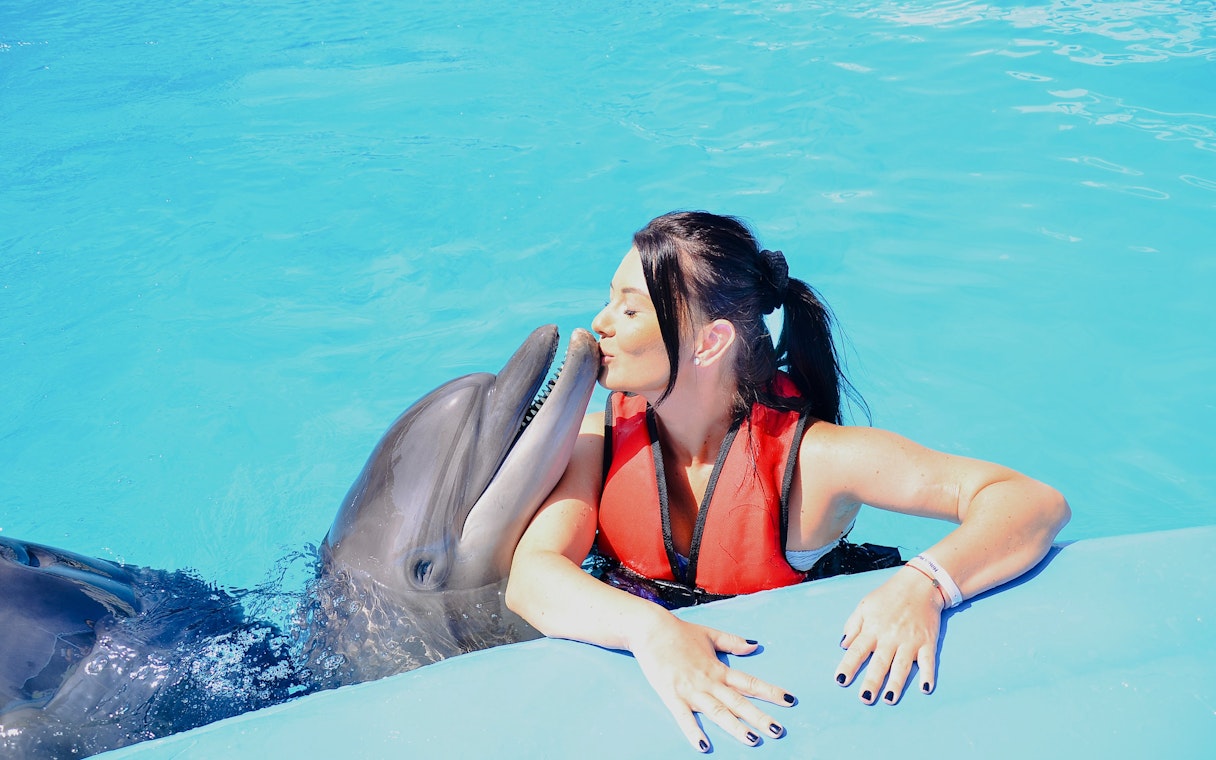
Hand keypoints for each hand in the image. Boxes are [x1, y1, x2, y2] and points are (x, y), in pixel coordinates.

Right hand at [630, 612, 794, 752]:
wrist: (650, 629)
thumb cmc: (679, 632)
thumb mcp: (710, 634)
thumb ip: (733, 642)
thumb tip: (755, 645)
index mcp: (718, 668)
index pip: (750, 682)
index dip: (771, 692)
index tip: (790, 700)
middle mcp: (708, 681)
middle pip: (738, 702)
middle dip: (759, 717)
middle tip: (779, 730)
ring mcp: (691, 690)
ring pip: (717, 711)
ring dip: (735, 727)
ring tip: (752, 740)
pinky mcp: (672, 696)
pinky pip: (684, 717)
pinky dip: (693, 732)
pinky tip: (703, 746)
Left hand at [834, 567, 944, 703]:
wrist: (920, 585)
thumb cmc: (889, 596)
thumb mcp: (865, 605)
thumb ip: (853, 625)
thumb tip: (843, 645)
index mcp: (872, 628)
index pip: (857, 650)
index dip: (848, 666)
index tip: (840, 681)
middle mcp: (890, 636)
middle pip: (879, 662)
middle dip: (872, 681)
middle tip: (865, 698)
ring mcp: (910, 640)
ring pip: (902, 665)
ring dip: (896, 683)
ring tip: (889, 699)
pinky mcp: (927, 642)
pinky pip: (928, 661)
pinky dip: (928, 674)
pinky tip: (925, 688)